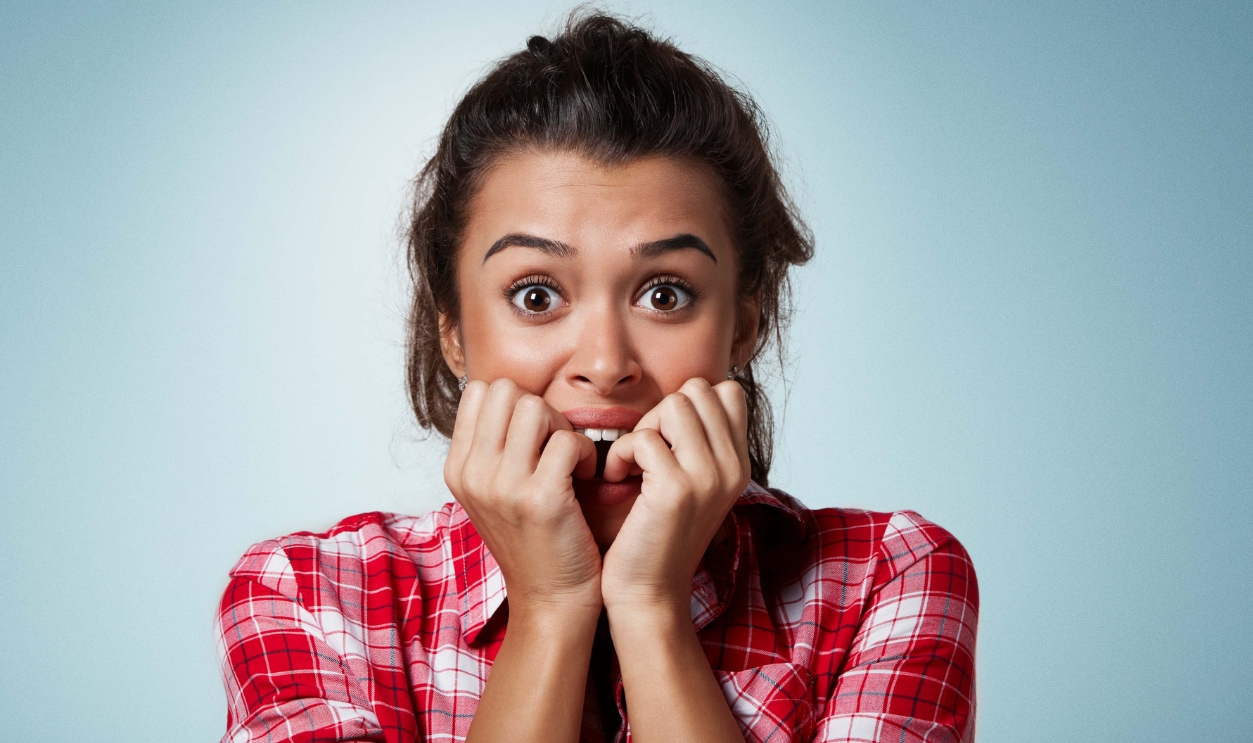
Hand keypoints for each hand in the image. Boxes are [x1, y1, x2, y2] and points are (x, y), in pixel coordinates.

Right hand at [444, 378, 602, 617]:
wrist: (551, 600)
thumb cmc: (533, 540)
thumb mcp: (494, 493)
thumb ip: (494, 447)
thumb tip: (511, 395)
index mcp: (458, 468)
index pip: (480, 391)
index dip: (515, 403)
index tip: (533, 436)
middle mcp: (473, 474)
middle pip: (505, 390)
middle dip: (539, 408)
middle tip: (555, 444)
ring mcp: (503, 486)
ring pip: (535, 407)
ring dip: (563, 426)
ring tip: (571, 460)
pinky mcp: (540, 499)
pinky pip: (568, 439)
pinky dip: (587, 451)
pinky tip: (587, 476)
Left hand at [598, 378, 750, 616]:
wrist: (648, 593)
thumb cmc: (657, 535)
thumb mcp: (691, 483)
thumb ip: (696, 442)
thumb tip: (685, 395)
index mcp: (738, 464)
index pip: (727, 391)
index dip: (688, 404)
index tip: (666, 440)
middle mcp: (732, 467)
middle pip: (698, 390)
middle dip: (662, 413)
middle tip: (645, 453)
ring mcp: (709, 477)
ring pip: (674, 404)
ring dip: (642, 429)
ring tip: (633, 465)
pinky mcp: (677, 490)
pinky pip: (642, 438)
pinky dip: (620, 455)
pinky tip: (617, 480)